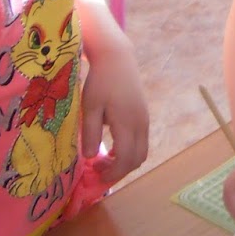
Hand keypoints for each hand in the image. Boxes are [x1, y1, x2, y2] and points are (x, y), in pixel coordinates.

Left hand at [80, 36, 149, 182]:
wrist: (118, 59)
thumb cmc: (100, 81)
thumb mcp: (90, 106)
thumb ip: (89, 132)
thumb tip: (89, 157)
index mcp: (127, 123)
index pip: (125, 158)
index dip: (112, 172)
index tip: (96, 176)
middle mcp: (141, 125)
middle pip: (137, 159)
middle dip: (120, 171)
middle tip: (99, 172)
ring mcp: (145, 121)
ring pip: (142, 152)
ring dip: (125, 162)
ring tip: (104, 161)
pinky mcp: (144, 117)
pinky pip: (141, 142)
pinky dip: (129, 152)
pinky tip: (112, 148)